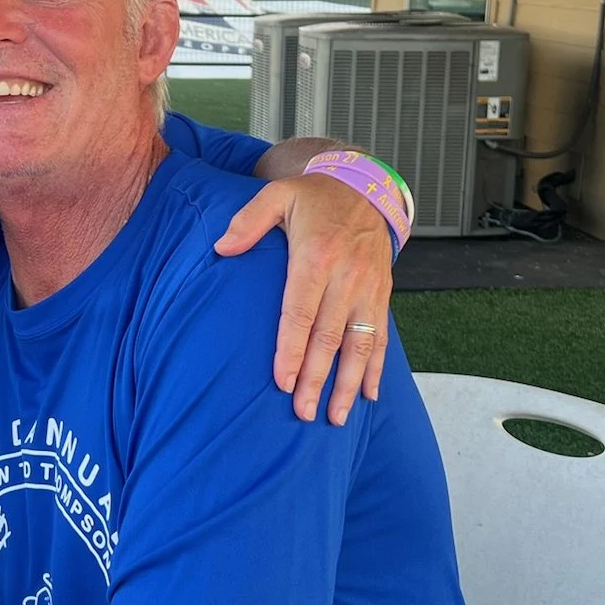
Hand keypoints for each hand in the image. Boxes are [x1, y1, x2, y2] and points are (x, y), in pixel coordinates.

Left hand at [215, 173, 393, 423]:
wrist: (365, 187)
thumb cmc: (312, 197)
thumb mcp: (277, 195)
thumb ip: (248, 221)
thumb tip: (222, 248)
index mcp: (316, 256)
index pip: (301, 312)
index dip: (291, 350)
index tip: (282, 383)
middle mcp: (346, 277)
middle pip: (329, 337)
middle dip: (317, 379)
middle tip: (303, 414)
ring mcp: (368, 289)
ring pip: (360, 345)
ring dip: (349, 384)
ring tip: (336, 417)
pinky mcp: (382, 295)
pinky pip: (382, 337)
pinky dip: (377, 369)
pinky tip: (370, 397)